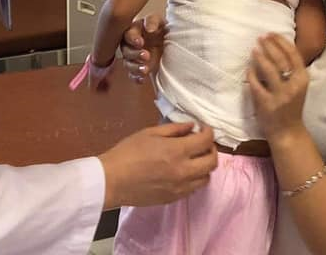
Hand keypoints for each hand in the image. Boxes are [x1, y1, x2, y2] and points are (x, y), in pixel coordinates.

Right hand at [98, 122, 216, 208]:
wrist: (112, 180)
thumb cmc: (128, 152)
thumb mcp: (150, 133)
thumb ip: (174, 129)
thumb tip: (192, 127)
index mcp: (177, 151)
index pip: (206, 141)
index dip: (208, 132)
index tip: (203, 129)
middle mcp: (184, 171)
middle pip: (212, 162)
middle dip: (211, 149)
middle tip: (202, 143)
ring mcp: (180, 187)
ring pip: (206, 178)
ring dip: (204, 166)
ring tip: (194, 158)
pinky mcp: (174, 199)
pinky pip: (194, 189)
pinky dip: (195, 178)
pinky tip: (184, 171)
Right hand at [121, 13, 166, 83]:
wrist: (169, 42)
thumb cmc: (161, 28)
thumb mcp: (160, 21)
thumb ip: (153, 21)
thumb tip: (150, 29)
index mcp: (133, 31)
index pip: (128, 34)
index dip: (133, 39)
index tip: (140, 42)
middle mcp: (130, 45)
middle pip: (126, 51)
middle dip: (135, 54)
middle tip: (146, 56)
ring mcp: (133, 57)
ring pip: (127, 64)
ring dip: (135, 68)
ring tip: (146, 70)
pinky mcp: (137, 67)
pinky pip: (132, 74)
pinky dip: (136, 78)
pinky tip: (142, 79)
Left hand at [247, 34, 309, 143]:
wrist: (288, 132)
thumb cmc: (292, 105)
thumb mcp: (297, 85)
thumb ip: (291, 69)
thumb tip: (276, 45)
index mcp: (303, 79)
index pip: (293, 54)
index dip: (280, 41)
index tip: (271, 33)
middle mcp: (293, 86)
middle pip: (279, 59)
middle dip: (268, 45)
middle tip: (260, 38)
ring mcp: (279, 95)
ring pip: (267, 69)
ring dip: (259, 56)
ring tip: (254, 49)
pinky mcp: (266, 103)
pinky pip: (255, 83)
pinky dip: (251, 73)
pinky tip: (248, 68)